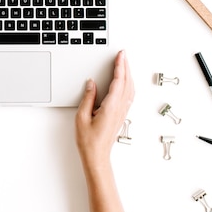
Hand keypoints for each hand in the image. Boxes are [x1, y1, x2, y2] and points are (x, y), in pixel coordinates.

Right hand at [75, 50, 133, 169]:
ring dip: (128, 74)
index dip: (120, 66)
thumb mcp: (81, 117)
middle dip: (126, 66)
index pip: (118, 81)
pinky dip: (128, 83)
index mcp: (111, 106)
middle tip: (123, 54)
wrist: (97, 156)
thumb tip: (91, 83)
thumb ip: (88, 98)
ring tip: (124, 64)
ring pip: (130, 88)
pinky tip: (125, 81)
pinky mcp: (121, 115)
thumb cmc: (89, 140)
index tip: (120, 55)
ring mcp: (122, 112)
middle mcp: (119, 108)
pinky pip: (129, 95)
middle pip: (127, 82)